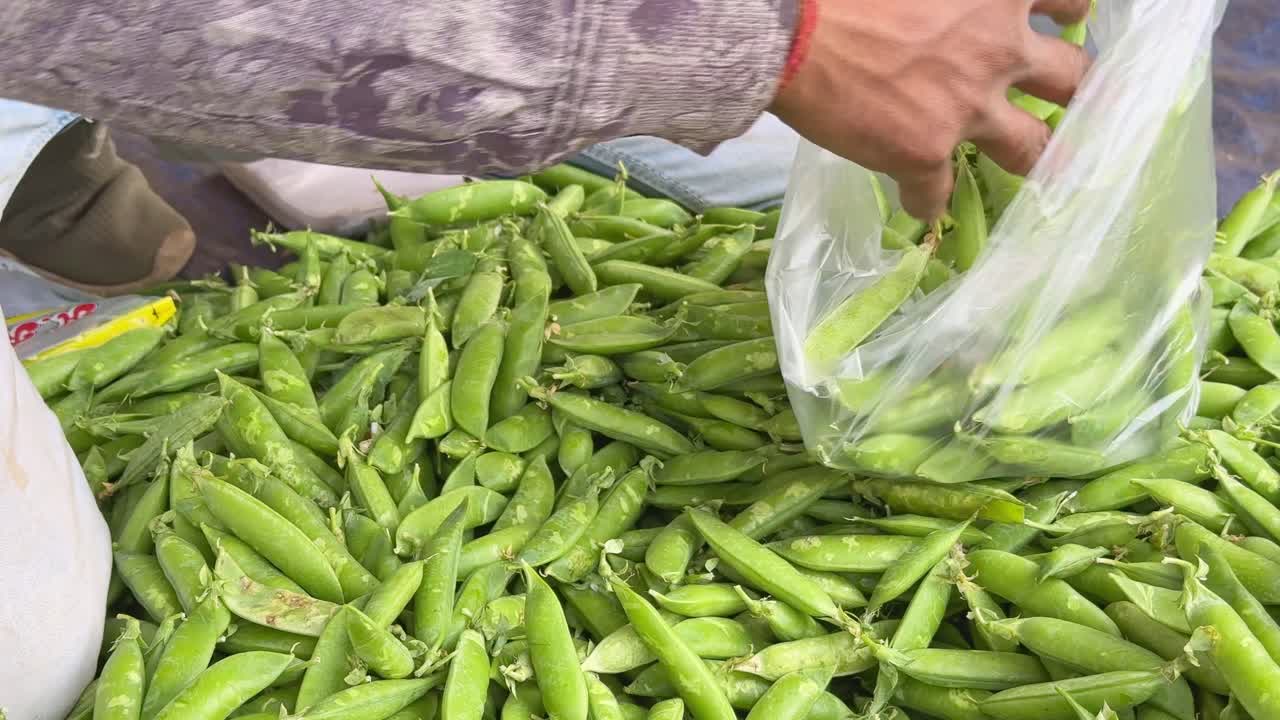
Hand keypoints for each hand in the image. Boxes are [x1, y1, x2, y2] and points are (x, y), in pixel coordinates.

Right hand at [770, 0, 1090, 219]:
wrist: (791, 36)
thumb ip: (954, 0)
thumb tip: (944, 14)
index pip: (1069, 1)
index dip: (1066, 17)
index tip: (1060, 25)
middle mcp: (999, 51)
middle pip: (1070, 80)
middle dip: (1070, 91)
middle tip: (1062, 100)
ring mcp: (968, 109)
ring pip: (1029, 148)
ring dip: (1026, 156)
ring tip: (1020, 163)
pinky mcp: (925, 155)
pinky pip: (935, 195)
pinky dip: (926, 200)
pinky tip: (918, 203)